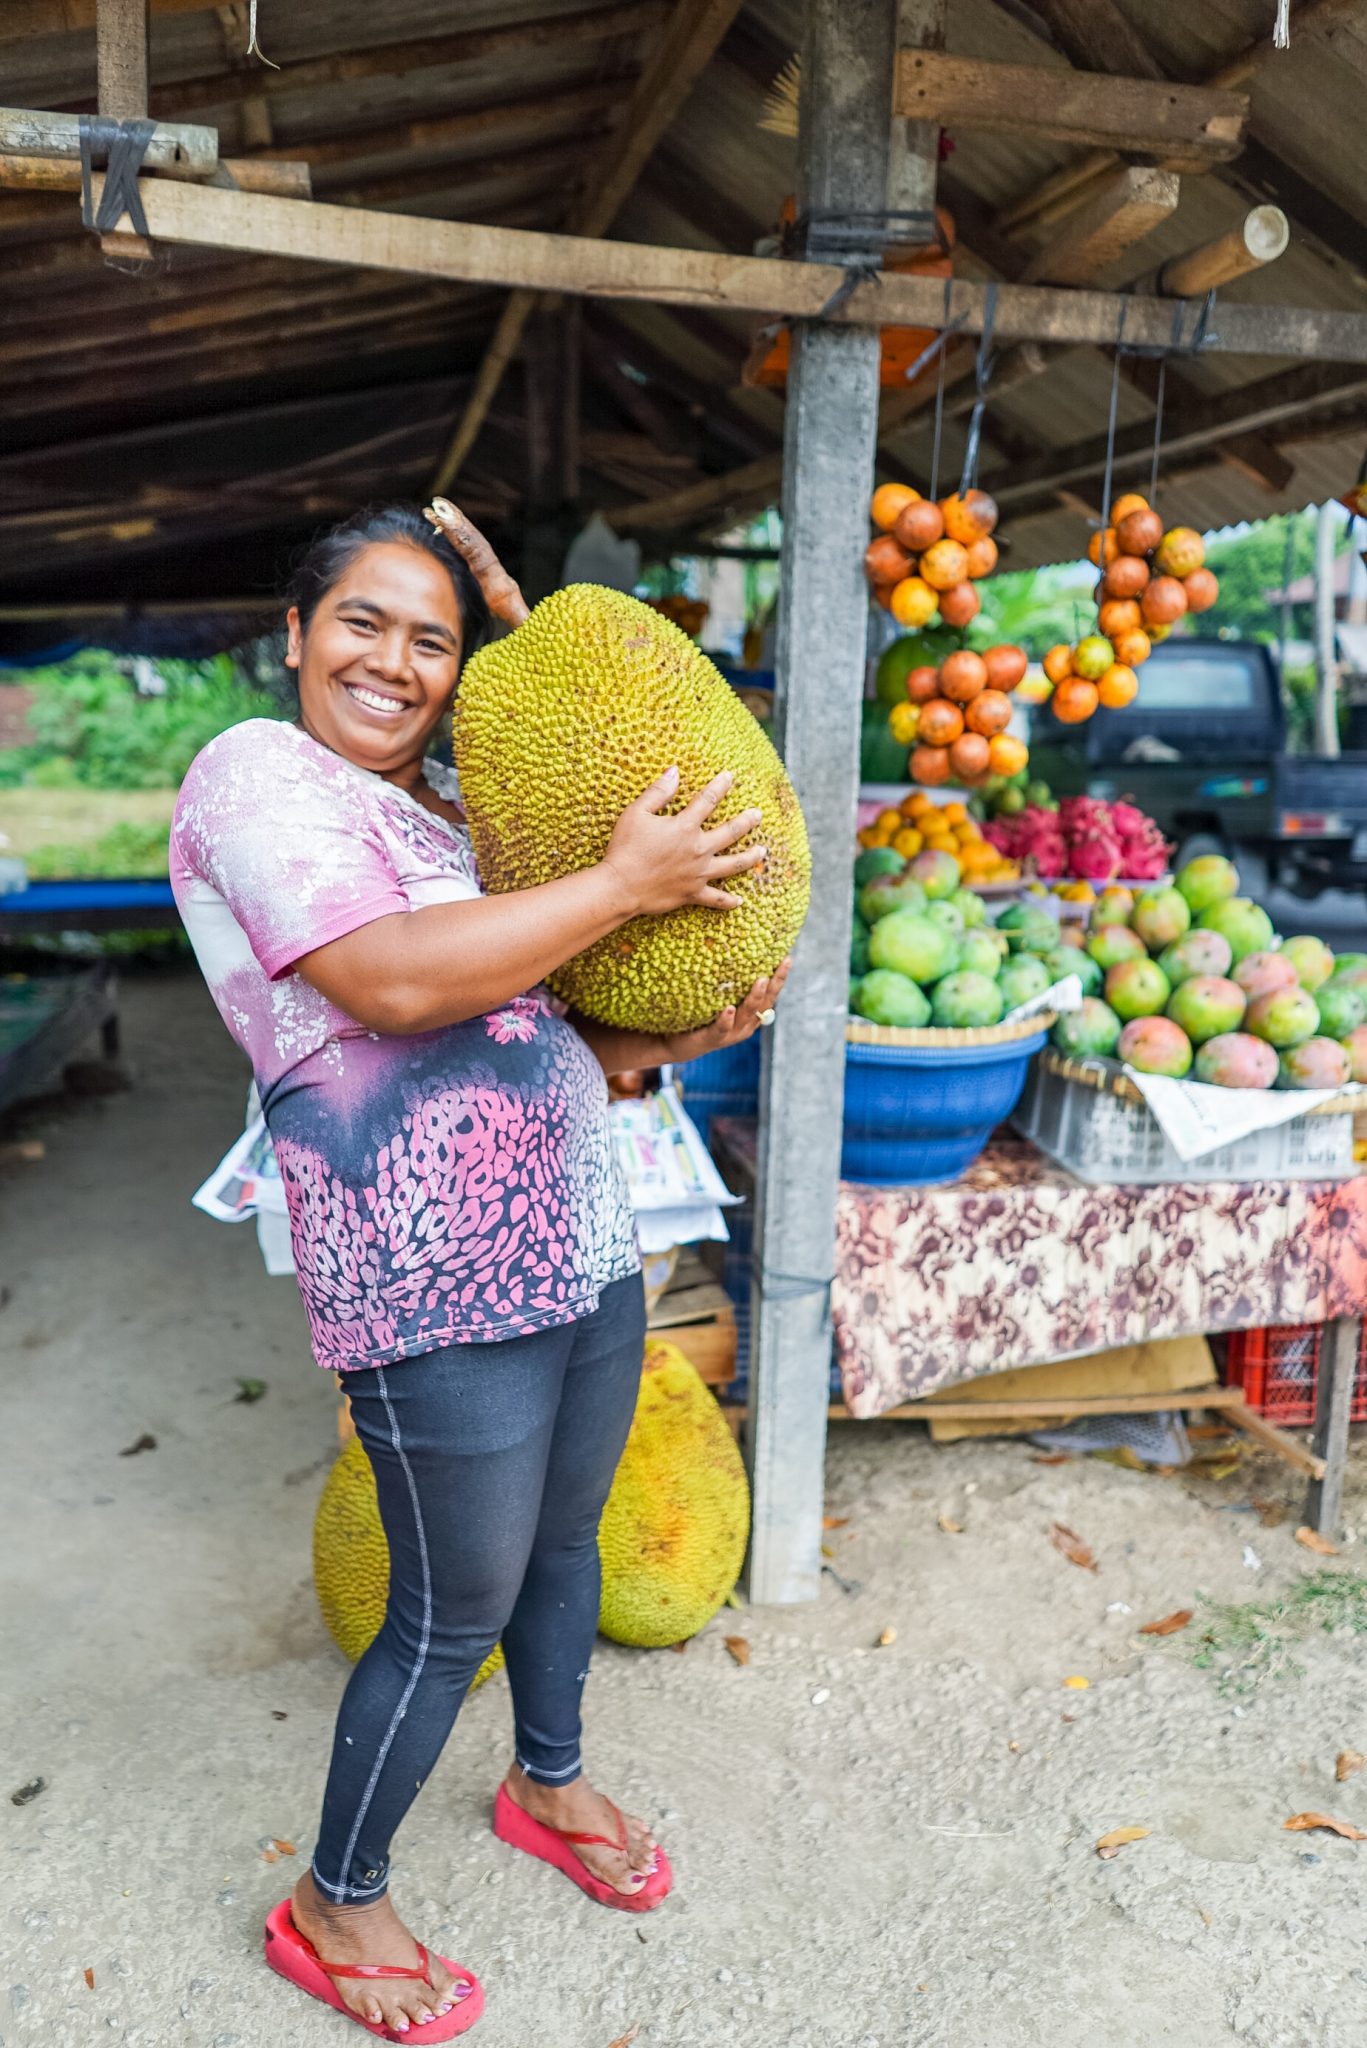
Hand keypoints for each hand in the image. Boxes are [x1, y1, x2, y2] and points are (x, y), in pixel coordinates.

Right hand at [600, 767, 765, 915]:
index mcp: (685, 827)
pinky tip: (739, 900)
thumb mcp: (636, 813)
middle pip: (730, 833)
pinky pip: (715, 899)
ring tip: (762, 852)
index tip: (730, 777)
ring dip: (750, 858)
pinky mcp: (692, 893)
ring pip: (732, 865)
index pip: (708, 801)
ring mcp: (698, 873)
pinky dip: (728, 901)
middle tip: (758, 815)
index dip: (720, 786)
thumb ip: (658, 792)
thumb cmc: (625, 848)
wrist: (621, 886)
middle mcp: (698, 849)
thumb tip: (674, 771)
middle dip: (747, 821)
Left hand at [662, 962, 791, 1064]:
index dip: (780, 978)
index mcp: (752, 1014)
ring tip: (761, 981)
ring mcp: (731, 1033)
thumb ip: (730, 982)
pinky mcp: (713, 1039)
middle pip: (765, 1003)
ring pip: (747, 1014)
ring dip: (754, 997)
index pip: (770, 994)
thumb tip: (733, 948)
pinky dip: (726, 1019)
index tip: (787, 958)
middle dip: (774, 984)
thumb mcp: (720, 996)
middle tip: (782, 964)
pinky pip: (721, 1029)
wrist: (681, 1043)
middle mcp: (746, 1024)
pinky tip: (729, 1009)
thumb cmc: (703, 1014)